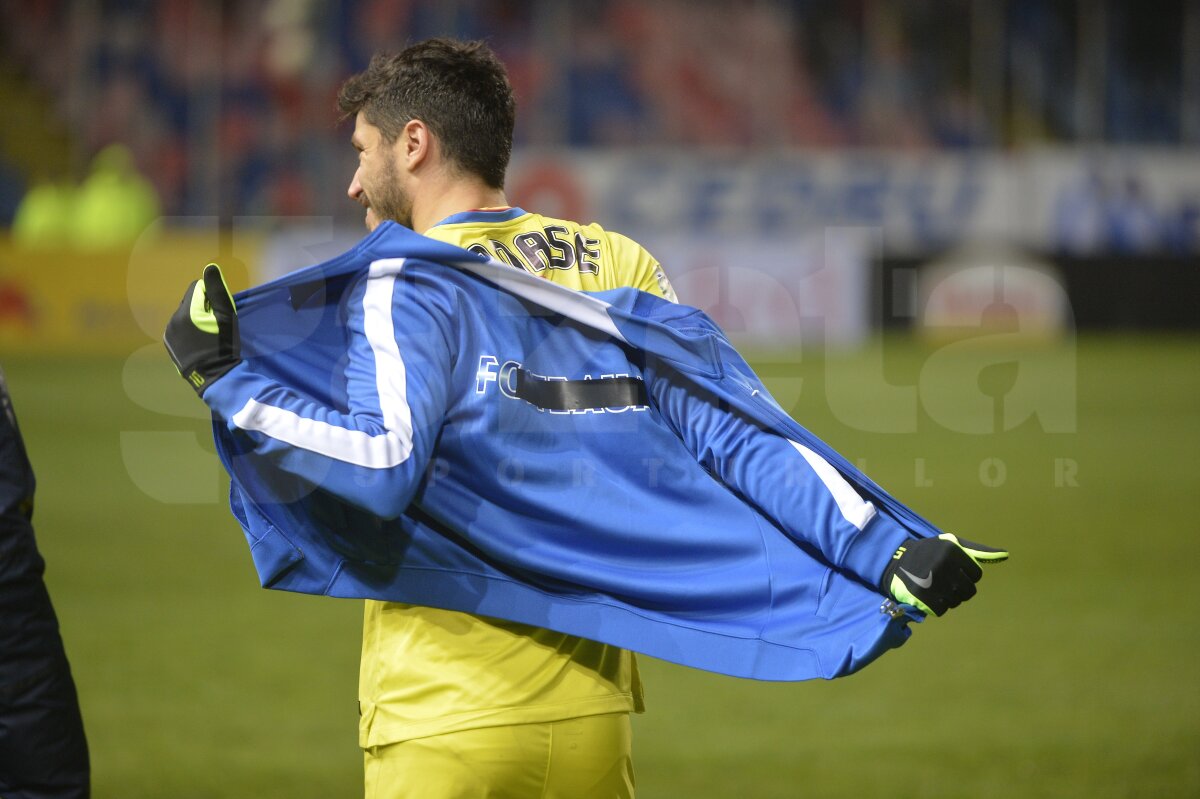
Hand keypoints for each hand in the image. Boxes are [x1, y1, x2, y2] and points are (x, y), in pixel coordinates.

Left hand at [163, 264, 239, 394]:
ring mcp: (168, 333)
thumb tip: (210, 267)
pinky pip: (179, 328)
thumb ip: (217, 291)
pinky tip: (199, 342)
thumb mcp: (226, 317)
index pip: (197, 287)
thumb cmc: (224, 345)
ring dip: (195, 319)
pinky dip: (189, 330)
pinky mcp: (169, 344)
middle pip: (190, 301)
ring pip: (184, 315)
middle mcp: (173, 319)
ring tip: (208, 335)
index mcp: (186, 311)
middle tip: (216, 324)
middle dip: (202, 307)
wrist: (215, 376)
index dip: (212, 296)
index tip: (220, 312)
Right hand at [880, 533, 1007, 616]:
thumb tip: (1005, 555)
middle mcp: (944, 566)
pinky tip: (929, 596)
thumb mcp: (952, 545)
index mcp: (953, 551)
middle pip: (968, 591)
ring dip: (948, 598)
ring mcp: (932, 581)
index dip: (967, 576)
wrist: (896, 561)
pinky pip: (942, 610)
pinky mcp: (922, 595)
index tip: (954, 572)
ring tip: (935, 587)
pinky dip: (937, 606)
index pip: (976, 576)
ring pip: (955, 601)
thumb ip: (979, 551)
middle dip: (959, 589)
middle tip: (945, 582)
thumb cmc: (930, 552)